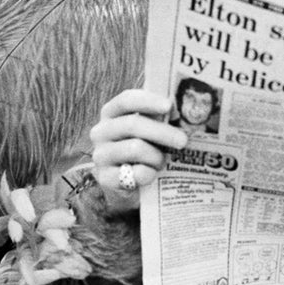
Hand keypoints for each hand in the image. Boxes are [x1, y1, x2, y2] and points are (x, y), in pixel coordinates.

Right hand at [90, 89, 187, 207]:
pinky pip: (135, 173)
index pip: (126, 100)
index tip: (168, 106)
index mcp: (111, 113)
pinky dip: (150, 173)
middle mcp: (101, 131)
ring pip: (135, 149)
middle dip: (162, 131)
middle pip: (132, 124)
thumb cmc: (145, 149)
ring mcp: (100, 155)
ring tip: (162, 161)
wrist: (130, 184)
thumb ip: (160, 118)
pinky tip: (152, 174)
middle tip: (183, 140)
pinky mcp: (105, 177)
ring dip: (156, 156)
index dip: (148, 101)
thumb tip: (181, 111)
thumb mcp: (150, 130)